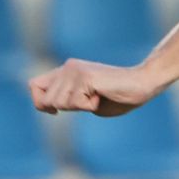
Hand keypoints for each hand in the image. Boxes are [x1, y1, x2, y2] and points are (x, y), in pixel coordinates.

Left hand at [29, 59, 158, 116]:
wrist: (143, 84)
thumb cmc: (120, 96)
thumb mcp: (88, 102)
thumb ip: (70, 101)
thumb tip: (51, 107)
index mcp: (66, 70)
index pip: (34, 86)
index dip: (41, 102)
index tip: (55, 112)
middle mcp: (67, 67)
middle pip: (46, 99)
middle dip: (64, 109)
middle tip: (87, 102)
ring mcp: (75, 71)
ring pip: (60, 103)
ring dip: (79, 107)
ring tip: (97, 97)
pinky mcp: (85, 77)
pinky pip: (76, 103)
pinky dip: (90, 106)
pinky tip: (101, 96)